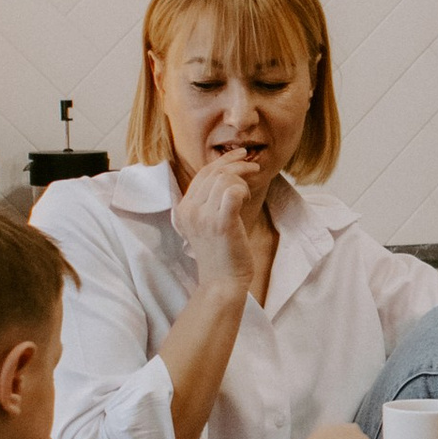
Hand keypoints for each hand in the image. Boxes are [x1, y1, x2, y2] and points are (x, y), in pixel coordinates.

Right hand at [172, 147, 271, 287]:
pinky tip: (248, 199)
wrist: (222, 282)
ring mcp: (204, 217)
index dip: (223, 161)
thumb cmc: (221, 252)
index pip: (203, 174)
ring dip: (242, 181)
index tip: (240, 155)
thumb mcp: (206, 223)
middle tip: (254, 168)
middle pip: (215, 173)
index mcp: (183, 209)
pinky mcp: (222, 224)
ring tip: (248, 194)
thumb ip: (209, 201)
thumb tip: (227, 174)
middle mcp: (189, 211)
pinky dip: (244, 190)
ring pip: (225, 179)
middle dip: (237, 165)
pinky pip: (233, 192)